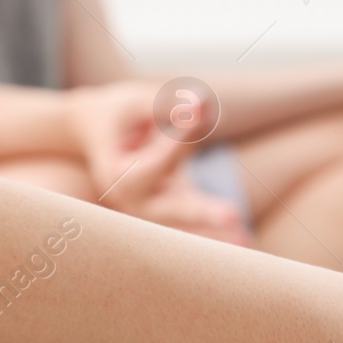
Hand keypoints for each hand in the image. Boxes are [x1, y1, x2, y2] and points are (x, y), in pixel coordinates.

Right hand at [67, 82, 251, 245]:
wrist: (97, 132)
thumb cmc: (117, 114)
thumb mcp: (137, 103)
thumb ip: (167, 106)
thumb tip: (204, 105)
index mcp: (115, 175)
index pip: (157, 162)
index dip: (181, 139)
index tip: (202, 110)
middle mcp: (131, 200)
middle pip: (169, 210)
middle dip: (201, 213)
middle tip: (233, 215)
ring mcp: (151, 209)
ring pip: (186, 223)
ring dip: (215, 231)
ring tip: (245, 239)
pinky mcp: (170, 208)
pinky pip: (194, 223)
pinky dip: (216, 230)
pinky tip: (246, 239)